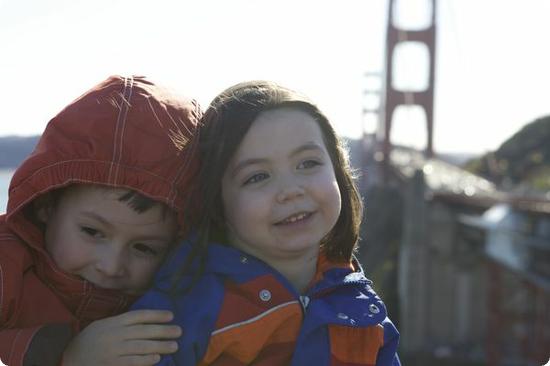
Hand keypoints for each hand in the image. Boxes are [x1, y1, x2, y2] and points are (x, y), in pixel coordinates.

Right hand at [62, 310, 180, 365]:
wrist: (67, 359)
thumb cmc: (88, 342)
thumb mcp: (102, 326)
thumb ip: (121, 323)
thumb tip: (145, 321)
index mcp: (113, 322)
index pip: (138, 316)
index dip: (156, 315)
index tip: (171, 315)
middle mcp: (114, 335)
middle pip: (143, 331)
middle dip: (163, 331)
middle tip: (179, 331)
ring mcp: (113, 350)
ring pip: (141, 347)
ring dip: (160, 346)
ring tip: (174, 346)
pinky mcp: (111, 364)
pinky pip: (132, 362)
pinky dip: (145, 360)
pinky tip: (157, 358)